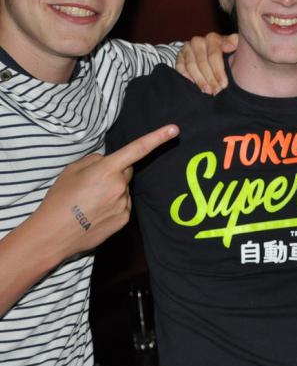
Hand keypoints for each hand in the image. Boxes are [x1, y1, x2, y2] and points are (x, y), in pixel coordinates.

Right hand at [38, 124, 178, 260]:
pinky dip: (112, 206)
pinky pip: (123, 205)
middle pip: (126, 171)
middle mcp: (120, 186)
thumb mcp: (71, 170)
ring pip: (124, 190)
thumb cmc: (59, 200)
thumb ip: (95, 160)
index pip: (137, 149)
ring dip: (112, 192)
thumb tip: (108, 160)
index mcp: (107, 170)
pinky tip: (95, 213)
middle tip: (92, 186)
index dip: (158, 137)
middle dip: (115, 173)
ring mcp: (124, 204)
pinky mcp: (124, 220)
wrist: (52, 236)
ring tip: (89, 203)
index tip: (174, 129)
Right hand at [175, 33, 237, 94]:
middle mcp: (198, 41)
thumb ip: (234, 43)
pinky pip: (180, 67)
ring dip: (200, 80)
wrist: (209, 50)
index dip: (219, 72)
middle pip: (202, 63)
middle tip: (216, 91)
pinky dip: (186, 76)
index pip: (214, 56)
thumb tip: (231, 46)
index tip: (224, 84)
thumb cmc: (225, 51)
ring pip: (191, 66)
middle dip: (210, 79)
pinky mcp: (179, 55)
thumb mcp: (233, 46)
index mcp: (212, 38)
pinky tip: (194, 85)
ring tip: (207, 91)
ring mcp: (187, 48)